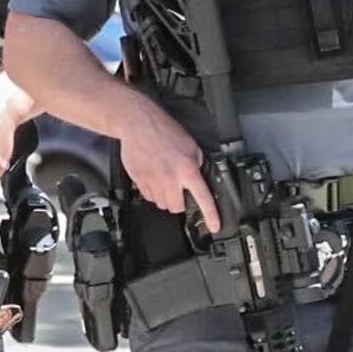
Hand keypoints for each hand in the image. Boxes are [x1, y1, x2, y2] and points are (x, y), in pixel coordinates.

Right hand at [117, 111, 217, 232]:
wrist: (138, 124)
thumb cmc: (164, 131)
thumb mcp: (191, 145)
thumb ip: (196, 163)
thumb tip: (197, 176)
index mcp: (187, 170)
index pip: (203, 198)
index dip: (211, 215)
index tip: (214, 227)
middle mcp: (171, 179)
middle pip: (177, 207)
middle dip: (179, 202)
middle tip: (179, 190)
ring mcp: (153, 182)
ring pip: (162, 204)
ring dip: (165, 197)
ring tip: (164, 180)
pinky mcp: (139, 182)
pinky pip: (149, 197)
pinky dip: (152, 192)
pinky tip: (153, 177)